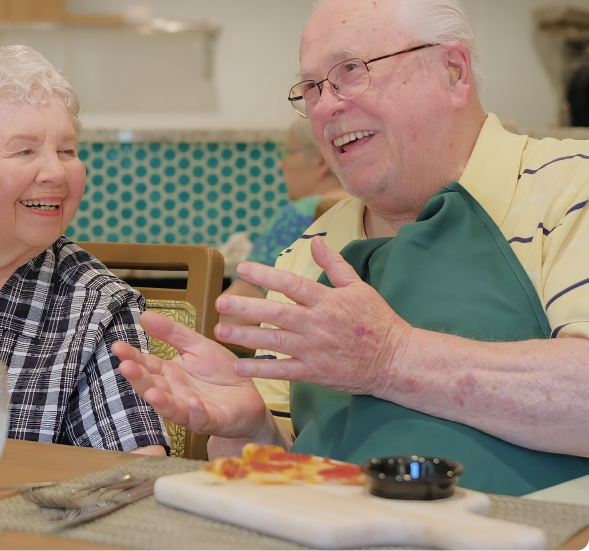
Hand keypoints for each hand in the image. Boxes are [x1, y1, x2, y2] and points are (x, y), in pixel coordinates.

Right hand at [112, 311, 269, 439]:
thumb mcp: (197, 345)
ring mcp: (192, 409)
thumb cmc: (221, 372)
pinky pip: (202, 419)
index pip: (146, 365)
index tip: (117, 346)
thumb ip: (171, 332)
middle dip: (138, 379)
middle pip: (152, 387)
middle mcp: (176, 393)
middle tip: (125, 367)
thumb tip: (144, 316)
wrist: (250, 395)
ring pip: (171, 407)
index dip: (132, 357)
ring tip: (151, 392)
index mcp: (170, 374)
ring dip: (160, 401)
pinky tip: (193, 403)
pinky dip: (196, 412)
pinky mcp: (213, 420)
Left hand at [215, 236, 412, 396]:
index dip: (266, 275)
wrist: (396, 360)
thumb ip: (334, 265)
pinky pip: (283, 371)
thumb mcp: (359, 287)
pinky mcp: (315, 373)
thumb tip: (316, 242)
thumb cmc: (378, 321)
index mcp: (327, 301)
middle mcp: (318, 324)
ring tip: (221, 330)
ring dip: (246, 336)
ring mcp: (315, 350)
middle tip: (220, 302)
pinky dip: (260, 369)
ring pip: (275, 342)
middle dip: (246, 307)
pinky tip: (238, 365)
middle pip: (277, 314)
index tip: (242, 268)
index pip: (292, 284)